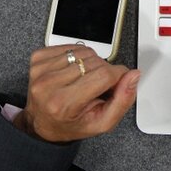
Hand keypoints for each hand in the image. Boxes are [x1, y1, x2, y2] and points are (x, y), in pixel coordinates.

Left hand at [13, 45, 140, 141]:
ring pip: (84, 52)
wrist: (43, 123)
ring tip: (85, 79)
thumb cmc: (72, 123)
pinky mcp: (38, 59)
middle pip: (95, 62)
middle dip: (105, 71)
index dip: (118, 75)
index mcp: (63, 103)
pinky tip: (75, 71)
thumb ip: (123, 100)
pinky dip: (78, 56)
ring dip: (91, 63)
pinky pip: (71, 47)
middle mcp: (48, 85)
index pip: (104, 75)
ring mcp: (41, 71)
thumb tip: (133, 76)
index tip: (118, 81)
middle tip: (98, 86)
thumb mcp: (103, 122)